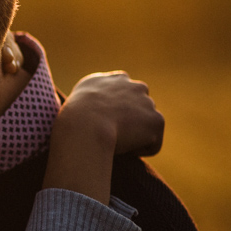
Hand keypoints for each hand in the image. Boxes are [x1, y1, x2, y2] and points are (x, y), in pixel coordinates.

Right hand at [43, 71, 163, 203]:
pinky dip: (140, 151)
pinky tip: (123, 149)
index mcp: (113, 79)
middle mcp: (133, 85)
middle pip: (139, 109)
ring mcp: (147, 102)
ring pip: (145, 128)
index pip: (123, 93)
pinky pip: (152, 144)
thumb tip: (91, 118)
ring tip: (114, 143)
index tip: (105, 123)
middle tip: (111, 136)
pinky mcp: (156, 120)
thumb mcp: (76, 104)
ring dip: (134, 137)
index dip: (116, 111)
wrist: (85, 126)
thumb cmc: (73, 121)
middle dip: (130, 123)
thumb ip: (90, 104)